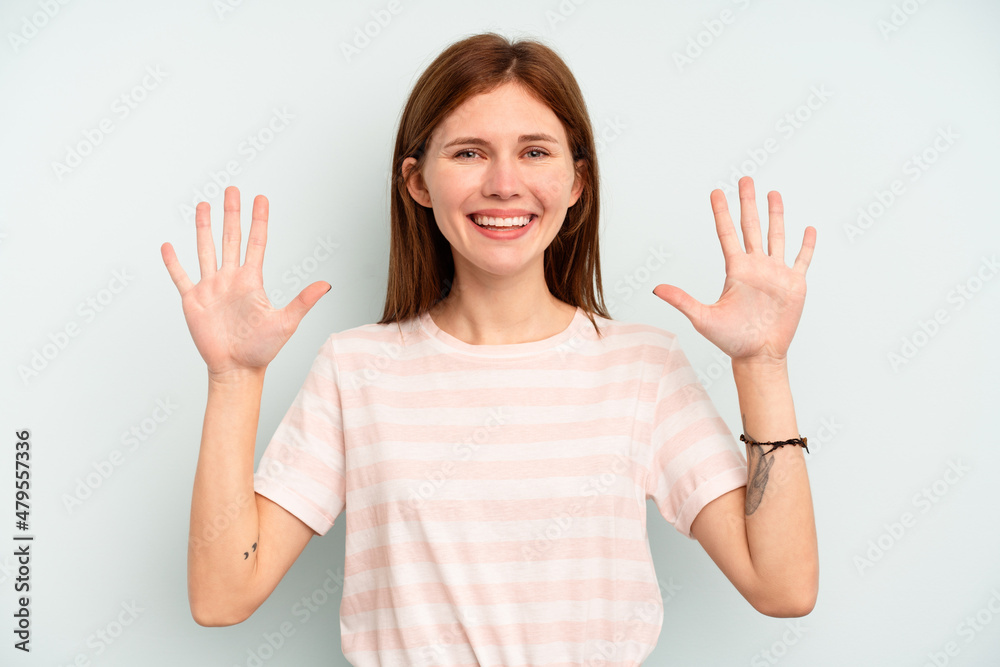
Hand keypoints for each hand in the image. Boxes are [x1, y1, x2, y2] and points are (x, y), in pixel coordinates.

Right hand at [161, 186, 329, 377]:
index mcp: (252, 281)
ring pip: (206, 250)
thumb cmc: (262, 350)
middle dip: (231, 214)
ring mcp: (211, 289)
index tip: (261, 198)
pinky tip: (168, 246)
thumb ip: (303, 301)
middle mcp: (231, 279)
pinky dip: (173, 263)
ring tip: (203, 205)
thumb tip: (326, 284)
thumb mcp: (286, 322)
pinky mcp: (194, 302)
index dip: (258, 220)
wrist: (237, 369)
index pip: (256, 242)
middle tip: (232, 189)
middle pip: (230, 238)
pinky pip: (181, 278)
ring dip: (204, 228)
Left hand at [652, 176, 815, 363]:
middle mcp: (756, 267)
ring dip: (776, 215)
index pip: (727, 234)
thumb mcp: (702, 318)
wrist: (757, 356)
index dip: (722, 212)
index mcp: (735, 270)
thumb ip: (681, 300)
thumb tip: (655, 288)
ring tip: (773, 193)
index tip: (716, 192)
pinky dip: (806, 245)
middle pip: (752, 227)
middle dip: (749, 203)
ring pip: (776, 236)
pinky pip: (801, 260)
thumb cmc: (730, 340)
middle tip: (746, 179)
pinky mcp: (794, 284)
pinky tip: (807, 229)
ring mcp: (776, 274)